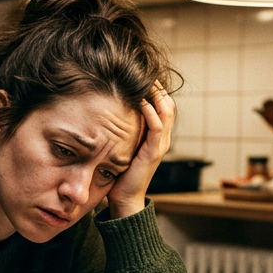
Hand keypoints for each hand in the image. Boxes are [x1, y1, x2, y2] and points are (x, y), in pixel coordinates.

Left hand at [107, 83, 174, 219]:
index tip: (139, 74)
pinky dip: (151, 112)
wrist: (124, 199)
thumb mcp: (121, 145)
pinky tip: (141, 101)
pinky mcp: (153, 153)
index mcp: (155, 136)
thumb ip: (121, 130)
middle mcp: (161, 138)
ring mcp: (159, 145)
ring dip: (156, 94)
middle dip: (156, 87)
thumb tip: (104, 111)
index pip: (162, 104)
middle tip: (143, 72)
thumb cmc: (119, 173)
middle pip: (168, 104)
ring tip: (144, 80)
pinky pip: (157, 127)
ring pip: (166, 111)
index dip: (154, 88)